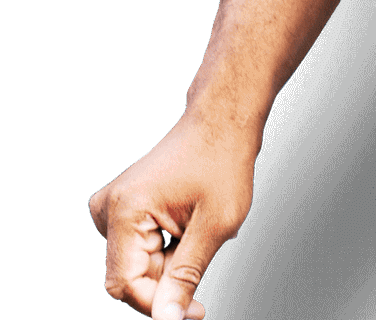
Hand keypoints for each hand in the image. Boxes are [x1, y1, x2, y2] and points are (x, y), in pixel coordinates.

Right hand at [89, 109, 257, 318]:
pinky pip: (139, 247)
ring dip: (170, 260)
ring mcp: (111, 208)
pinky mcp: (122, 208)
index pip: (126, 285)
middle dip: (169, 279)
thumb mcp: (215, 225)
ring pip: (138, 263)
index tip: (193, 313)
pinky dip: (166, 246)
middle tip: (205, 256)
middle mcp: (108, 210)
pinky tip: (186, 223)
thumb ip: (186, 276)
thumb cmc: (223, 161)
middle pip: (131, 276)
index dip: (159, 306)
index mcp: (124, 212)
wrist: (221, 120)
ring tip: (198, 229)